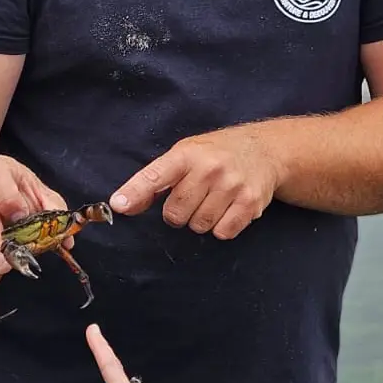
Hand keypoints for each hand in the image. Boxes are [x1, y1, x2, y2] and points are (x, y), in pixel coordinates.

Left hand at [110, 126, 282, 239]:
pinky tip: (228, 208)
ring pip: (199, 226)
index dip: (135, 192)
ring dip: (201, 220)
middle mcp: (209, 168)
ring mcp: (231, 185)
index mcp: (186, 154)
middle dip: (178, 212)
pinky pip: (223, 233)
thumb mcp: (183, 155)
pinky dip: (222, 227)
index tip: (118, 205)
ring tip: (212, 200)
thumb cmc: (215, 154)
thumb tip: (122, 205)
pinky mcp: (250, 203)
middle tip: (192, 197)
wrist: (264, 150)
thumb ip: (154, 180)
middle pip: (176, 213)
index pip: (155, 175)